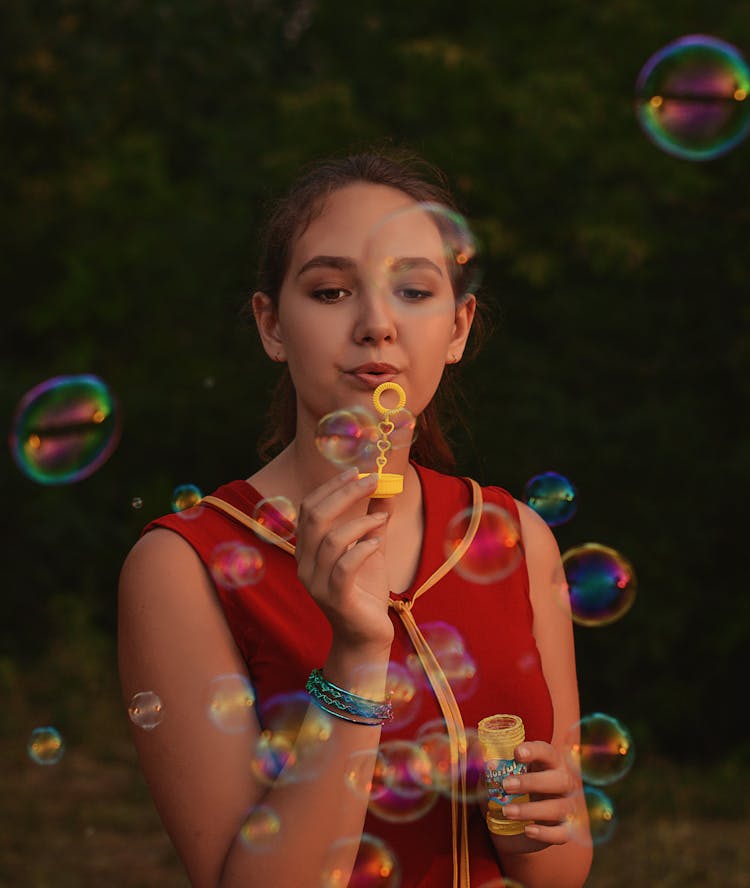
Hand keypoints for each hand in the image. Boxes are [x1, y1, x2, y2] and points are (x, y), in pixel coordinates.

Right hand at [295, 468, 393, 651]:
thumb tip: (387, 490)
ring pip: (331, 540)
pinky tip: (376, 544)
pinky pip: (344, 567)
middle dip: (345, 494)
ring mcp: (317, 583)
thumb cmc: (366, 591)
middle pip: (316, 517)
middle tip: (372, 480)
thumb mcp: (372, 550)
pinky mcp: (334, 599)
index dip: (331, 486)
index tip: (357, 471)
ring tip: (381, 518)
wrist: (366, 636)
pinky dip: (362, 549)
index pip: (309, 508)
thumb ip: (374, 522)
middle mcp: (305, 564)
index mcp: (308, 549)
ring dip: (360, 522)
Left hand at [490, 741, 585, 853]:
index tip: (517, 753)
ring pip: (559, 808)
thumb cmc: (518, 792)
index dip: (534, 751)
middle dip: (532, 782)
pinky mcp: (568, 830)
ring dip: (531, 810)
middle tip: (506, 785)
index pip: (548, 752)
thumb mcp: (507, 777)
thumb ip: (495, 770)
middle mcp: (566, 783)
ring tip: (506, 811)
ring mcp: (570, 807)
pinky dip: (545, 833)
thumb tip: (478, 760)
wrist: (527, 826)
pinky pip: (561, 833)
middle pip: (559, 779)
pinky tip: (528, 830)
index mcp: (551, 764)